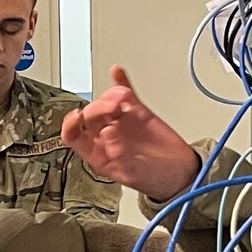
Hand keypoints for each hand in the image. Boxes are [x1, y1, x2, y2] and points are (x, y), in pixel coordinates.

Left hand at [60, 67, 202, 201]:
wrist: (180, 172)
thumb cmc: (154, 179)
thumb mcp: (133, 175)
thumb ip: (119, 156)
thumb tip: (106, 133)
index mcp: (97, 153)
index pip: (73, 135)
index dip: (71, 124)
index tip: (78, 115)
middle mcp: (105, 136)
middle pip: (89, 114)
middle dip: (98, 107)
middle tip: (114, 107)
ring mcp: (120, 122)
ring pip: (106, 101)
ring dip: (111, 96)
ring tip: (124, 98)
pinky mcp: (136, 112)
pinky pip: (125, 94)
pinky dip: (120, 83)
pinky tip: (117, 72)